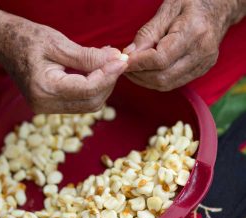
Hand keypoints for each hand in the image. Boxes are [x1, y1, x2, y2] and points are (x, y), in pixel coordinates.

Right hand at [0, 15, 126, 112]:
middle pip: (91, 102)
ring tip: (107, 64)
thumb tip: (116, 60)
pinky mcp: (50, 105)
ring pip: (88, 104)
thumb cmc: (26, 38)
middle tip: (117, 62)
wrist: (3, 43)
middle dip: (108, 82)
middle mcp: (44, 104)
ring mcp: (46, 108)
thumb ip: (88, 56)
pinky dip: (93, 88)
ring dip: (102, 86)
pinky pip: (79, 102)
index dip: (109, 76)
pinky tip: (96, 72)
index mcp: (44, 88)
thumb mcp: (57, 43)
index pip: (87, 90)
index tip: (122, 61)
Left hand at [124, 0, 239, 90]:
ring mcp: (203, 65)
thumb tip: (128, 55)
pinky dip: (155, 80)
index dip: (138, 63)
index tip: (123, 61)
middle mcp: (201, 53)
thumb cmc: (191, 3)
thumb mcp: (167, 10)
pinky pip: (173, 83)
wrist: (218, 8)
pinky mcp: (201, 71)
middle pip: (162, 76)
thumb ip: (147, 33)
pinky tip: (146, 71)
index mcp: (194, 32)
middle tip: (124, 67)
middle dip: (138, 75)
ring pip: (166, 84)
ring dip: (145, 80)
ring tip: (133, 69)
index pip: (160, 59)